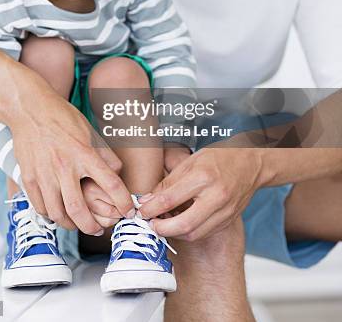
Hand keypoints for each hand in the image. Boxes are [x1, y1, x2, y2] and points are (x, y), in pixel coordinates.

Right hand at [12, 92, 133, 234]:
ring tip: (80, 225)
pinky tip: (59, 215)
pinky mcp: (29, 178)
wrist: (30, 109)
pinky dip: (52, 216)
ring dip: (71, 226)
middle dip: (93, 227)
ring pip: (58, 214)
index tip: (129, 211)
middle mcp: (64, 166)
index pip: (111, 184)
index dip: (123, 202)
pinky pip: (41, 207)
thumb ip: (104, 154)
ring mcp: (44, 174)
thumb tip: (116, 174)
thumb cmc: (63, 117)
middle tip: (100, 230)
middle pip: (80, 210)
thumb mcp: (90, 131)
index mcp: (84, 153)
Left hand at [139, 148, 262, 240]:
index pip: (170, 199)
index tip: (141, 211)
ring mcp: (224, 211)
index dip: (151, 208)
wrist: (251, 163)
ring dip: (174, 233)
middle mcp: (215, 196)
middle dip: (161, 229)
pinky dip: (188, 232)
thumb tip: (150, 199)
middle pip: (183, 224)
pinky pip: (204, 232)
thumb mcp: (191, 161)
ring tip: (163, 225)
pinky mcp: (228, 220)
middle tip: (150, 224)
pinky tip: (179, 224)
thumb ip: (170, 182)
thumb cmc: (220, 158)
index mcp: (203, 177)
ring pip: (193, 233)